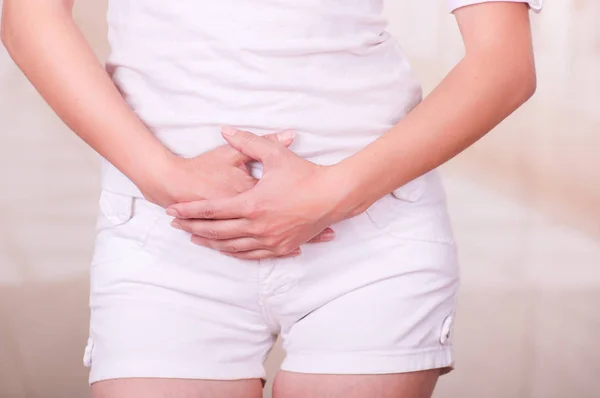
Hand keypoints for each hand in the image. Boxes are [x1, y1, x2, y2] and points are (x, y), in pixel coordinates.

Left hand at [167, 127, 351, 259]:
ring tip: (196, 239)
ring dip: (211, 244)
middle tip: (177, 226)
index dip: (189, 211)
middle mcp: (258, 227)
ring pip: (232, 247)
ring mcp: (270, 240)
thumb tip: (226, 129)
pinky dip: (234, 252)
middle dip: (193, 229)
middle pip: (217, 232)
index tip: (172, 211)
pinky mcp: (281, 247)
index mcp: (252, 204)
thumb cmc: (305, 175)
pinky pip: (251, 254)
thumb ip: (247, 141)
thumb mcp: (275, 154)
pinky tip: (226, 250)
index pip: (212, 210)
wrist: (333, 196)